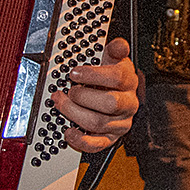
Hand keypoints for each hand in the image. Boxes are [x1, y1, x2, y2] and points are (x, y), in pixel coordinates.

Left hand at [51, 37, 138, 152]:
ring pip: (98, 123)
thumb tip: (119, 45)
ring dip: (74, 113)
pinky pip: (97, 145)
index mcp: (129, 82)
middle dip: (83, 96)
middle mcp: (127, 104)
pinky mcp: (110, 139)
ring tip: (61, 103)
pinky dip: (81, 141)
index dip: (94, 75)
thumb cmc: (111, 78)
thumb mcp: (113, 60)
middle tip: (69, 90)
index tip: (75, 72)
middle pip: (109, 103)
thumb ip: (116, 50)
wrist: (118, 98)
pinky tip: (69, 131)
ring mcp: (119, 123)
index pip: (118, 78)